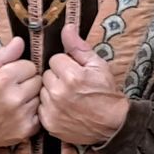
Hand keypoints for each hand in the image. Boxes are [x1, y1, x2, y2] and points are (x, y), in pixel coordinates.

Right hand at [0, 37, 40, 153]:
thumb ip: (2, 55)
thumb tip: (20, 41)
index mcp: (3, 80)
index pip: (30, 66)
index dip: (21, 69)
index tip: (12, 75)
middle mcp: (15, 98)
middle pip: (38, 81)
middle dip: (28, 82)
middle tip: (15, 88)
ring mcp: (22, 116)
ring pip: (41, 97)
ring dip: (32, 97)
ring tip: (16, 100)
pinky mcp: (27, 130)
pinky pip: (41, 114)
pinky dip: (33, 113)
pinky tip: (19, 112)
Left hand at [40, 22, 128, 146]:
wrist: (113, 125)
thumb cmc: (106, 94)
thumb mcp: (98, 66)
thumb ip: (79, 47)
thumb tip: (66, 27)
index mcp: (71, 75)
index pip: (55, 59)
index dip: (67, 65)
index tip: (76, 74)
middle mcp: (58, 92)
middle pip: (46, 75)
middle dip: (57, 78)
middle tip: (73, 87)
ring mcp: (52, 109)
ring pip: (42, 91)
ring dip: (52, 92)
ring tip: (68, 98)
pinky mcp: (49, 123)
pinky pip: (41, 107)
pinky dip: (50, 108)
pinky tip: (64, 109)